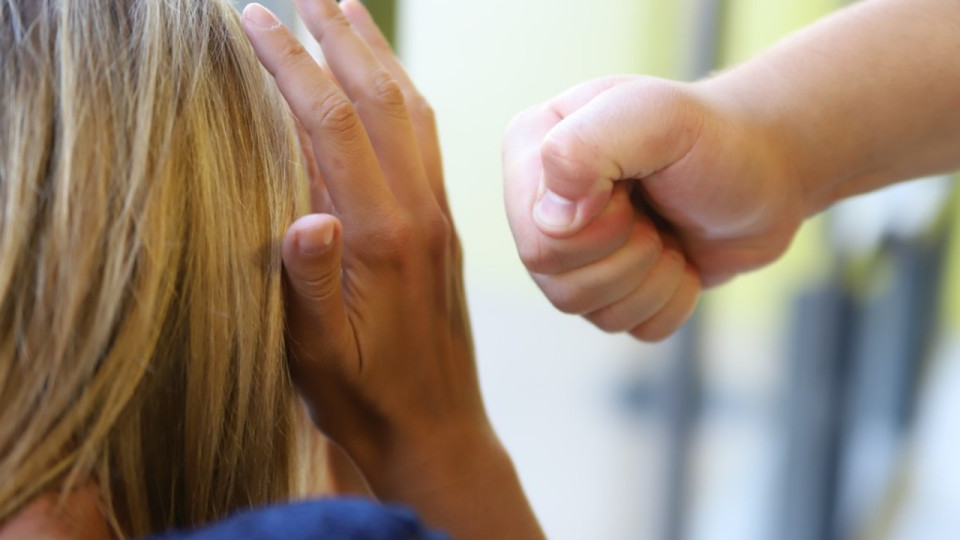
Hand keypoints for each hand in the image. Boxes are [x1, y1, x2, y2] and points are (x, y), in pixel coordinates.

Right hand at [243, 2, 541, 537]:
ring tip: (345, 12)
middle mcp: (418, 213)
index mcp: (381, 237)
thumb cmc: (368, 397)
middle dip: (338, 38)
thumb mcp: (318, 356)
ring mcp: (437, 215)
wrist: (437, 427)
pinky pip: (427, 141)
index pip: (331, 125)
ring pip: (411, 112)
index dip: (291, 65)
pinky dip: (403, 94)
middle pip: (379, 100)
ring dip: (378, 56)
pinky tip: (386, 80)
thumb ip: (309, 286)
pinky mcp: (442, 226)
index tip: (253, 19)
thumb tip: (302, 215)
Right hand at [503, 76, 804, 340]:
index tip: (639, 189)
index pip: (537, 240)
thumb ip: (587, 148)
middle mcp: (540, 201)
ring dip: (651, 279)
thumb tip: (550, 220)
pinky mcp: (607, 285)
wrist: (767, 170)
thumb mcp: (657, 117)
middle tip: (657, 214)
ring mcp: (571, 248)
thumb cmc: (714, 137)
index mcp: (532, 149)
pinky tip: (680, 260)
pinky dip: (668, 302)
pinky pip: (623, 326)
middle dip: (630, 256)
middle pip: (557, 284)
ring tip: (670, 234)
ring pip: (587, 311)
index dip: (599, 232)